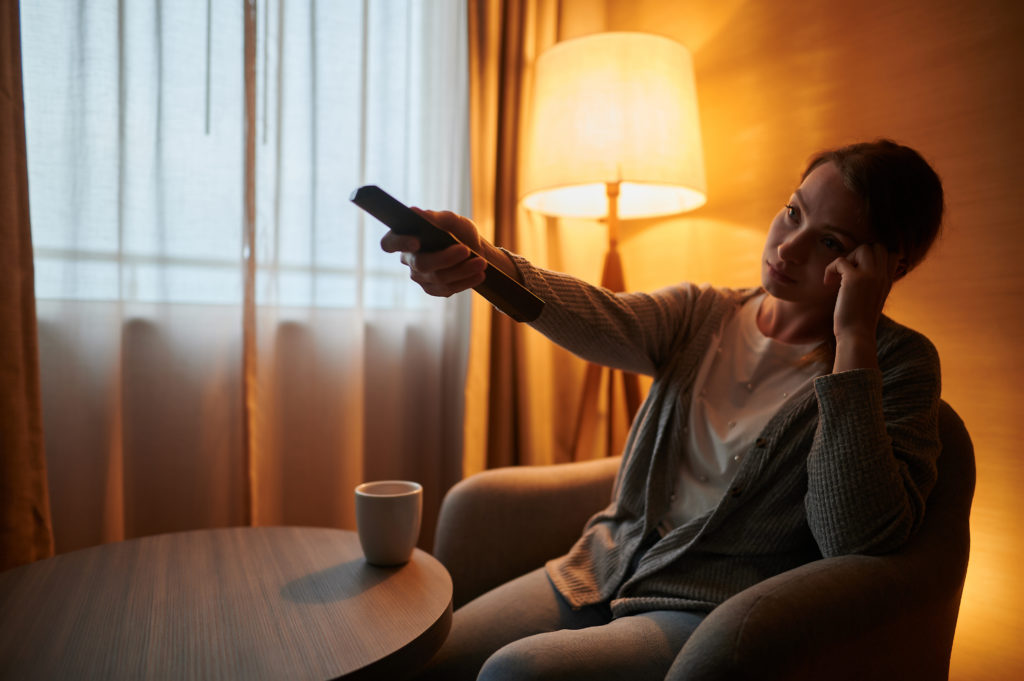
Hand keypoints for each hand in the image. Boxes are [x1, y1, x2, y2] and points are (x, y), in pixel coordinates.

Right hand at [379, 209, 487, 296]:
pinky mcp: (433, 289)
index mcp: (405, 237)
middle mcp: (408, 259)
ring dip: (462, 270)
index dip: (399, 243)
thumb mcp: (451, 220)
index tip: (416, 242)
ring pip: (438, 278)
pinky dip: (466, 281)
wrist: (473, 249)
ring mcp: (420, 277)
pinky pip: (447, 289)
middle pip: (421, 264)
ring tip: (481, 263)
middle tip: (465, 250)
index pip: (389, 243)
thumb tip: (415, 213)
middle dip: (445, 258)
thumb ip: (436, 218)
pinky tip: (479, 274)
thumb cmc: (456, 230)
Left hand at [823, 243, 902, 370]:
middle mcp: (883, 276)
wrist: (857, 336)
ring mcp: (871, 276)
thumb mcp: (872, 300)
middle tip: (848, 272)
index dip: (874, 256)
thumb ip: (871, 285)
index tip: (859, 271)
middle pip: (878, 246)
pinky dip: (830, 269)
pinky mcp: (854, 279)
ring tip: (840, 277)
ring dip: (848, 258)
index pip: (891, 254)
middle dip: (860, 254)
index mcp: (888, 281)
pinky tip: (828, 283)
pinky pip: (840, 260)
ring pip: (863, 248)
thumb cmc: (859, 322)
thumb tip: (856, 274)